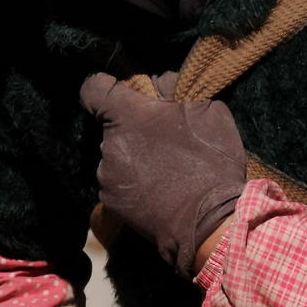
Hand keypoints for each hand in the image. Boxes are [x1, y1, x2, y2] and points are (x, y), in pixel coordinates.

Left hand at [80, 72, 246, 277]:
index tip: (118, 95)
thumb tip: (159, 83)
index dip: (104, 88)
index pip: (94, 89)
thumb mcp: (210, 112)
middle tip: (165, 143)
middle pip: (113, 127)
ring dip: (135, 158)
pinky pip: (118, 183)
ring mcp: (108, 175)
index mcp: (131, 116)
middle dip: (135, 130)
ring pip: (117, 156)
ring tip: (166, 173)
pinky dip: (134, 184)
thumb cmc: (212, 164)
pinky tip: (158, 191)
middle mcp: (110, 143)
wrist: (210, 223)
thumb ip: (178, 90)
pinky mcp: (110, 202)